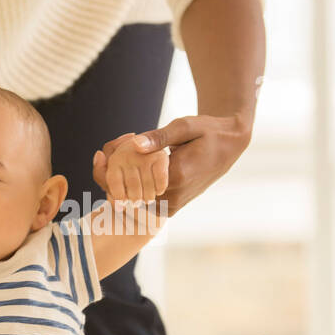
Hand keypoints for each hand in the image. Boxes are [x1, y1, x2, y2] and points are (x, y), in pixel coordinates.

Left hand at [93, 114, 250, 214]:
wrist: (228, 146)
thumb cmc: (206, 131)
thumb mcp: (184, 126)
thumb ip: (159, 136)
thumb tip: (133, 144)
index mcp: (176, 176)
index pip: (133, 180)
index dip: (115, 167)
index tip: (107, 153)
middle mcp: (175, 195)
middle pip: (131, 194)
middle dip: (115, 178)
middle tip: (106, 157)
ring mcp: (174, 205)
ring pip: (135, 202)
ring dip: (123, 186)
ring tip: (119, 163)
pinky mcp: (172, 208)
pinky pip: (144, 204)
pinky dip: (134, 191)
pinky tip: (132, 173)